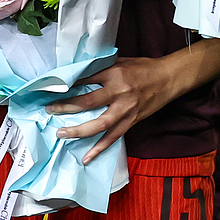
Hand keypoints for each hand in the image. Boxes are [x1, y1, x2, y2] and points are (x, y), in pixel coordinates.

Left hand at [48, 46, 219, 162]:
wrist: (170, 78)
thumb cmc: (146, 68)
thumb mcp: (123, 61)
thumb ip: (103, 68)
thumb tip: (81, 73)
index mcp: (115, 73)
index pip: (86, 79)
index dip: (68, 85)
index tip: (52, 89)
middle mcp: (119, 92)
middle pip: (87, 102)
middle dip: (65, 106)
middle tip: (49, 109)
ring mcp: (126, 109)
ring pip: (99, 124)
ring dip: (78, 130)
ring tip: (61, 133)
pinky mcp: (131, 121)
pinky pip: (113, 137)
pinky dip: (99, 148)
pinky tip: (86, 157)